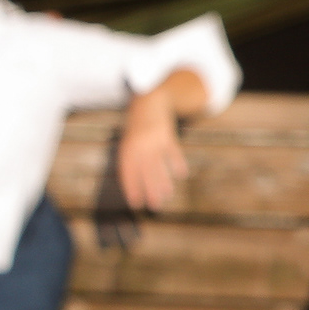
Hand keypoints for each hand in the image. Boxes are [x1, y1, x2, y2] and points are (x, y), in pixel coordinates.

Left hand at [115, 92, 190, 210]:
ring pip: (158, 164)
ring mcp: (153, 141)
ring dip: (163, 180)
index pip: (128, 173)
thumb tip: (134, 185)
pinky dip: (177, 163)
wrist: (149, 103)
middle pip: (144, 172)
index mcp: (126, 149)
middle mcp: (139, 146)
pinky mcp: (167, 135)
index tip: (135, 204)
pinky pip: (172, 151)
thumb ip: (130, 161)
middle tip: (154, 206)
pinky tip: (182, 174)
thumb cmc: (136, 129)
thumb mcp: (128, 143)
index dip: (131, 188)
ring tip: (167, 195)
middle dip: (149, 190)